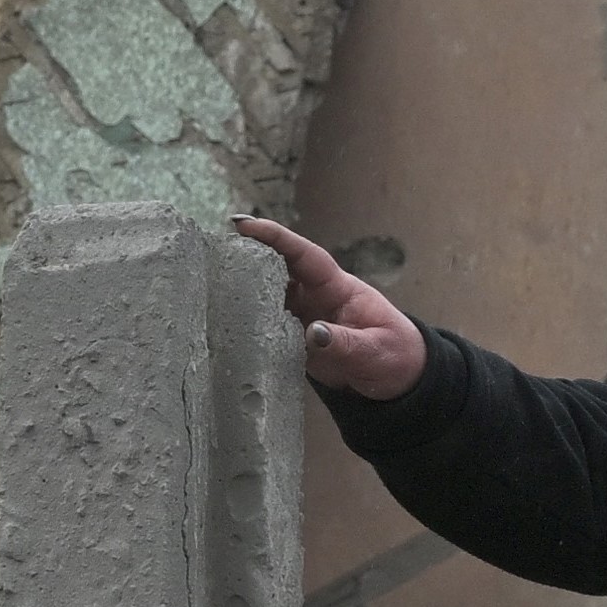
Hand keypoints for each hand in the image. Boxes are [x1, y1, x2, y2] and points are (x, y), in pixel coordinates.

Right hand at [232, 214, 426, 402]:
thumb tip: (311, 332)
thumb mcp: (373, 350)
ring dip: (243, 291)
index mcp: (337, 287)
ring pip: (267, 297)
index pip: (303, 255)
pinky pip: (267, 327)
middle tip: (213, 252)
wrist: (397, 381)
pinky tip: (225, 324)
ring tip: (209, 286)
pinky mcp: (294, 340)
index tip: (245, 225)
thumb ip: (343, 342)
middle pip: (277, 269)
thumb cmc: (393, 354)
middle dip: (248, 256)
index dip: (275, 237)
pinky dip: (248, 324)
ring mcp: (303, 317)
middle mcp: (315, 297)